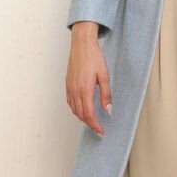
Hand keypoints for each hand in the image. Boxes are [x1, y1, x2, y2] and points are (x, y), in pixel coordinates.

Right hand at [66, 22, 112, 136]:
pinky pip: (70, 102)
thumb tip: (108, 110)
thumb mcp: (104, 76)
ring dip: (82, 117)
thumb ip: (106, 95)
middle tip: (98, 129)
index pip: (89, 114)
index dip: (95, 125)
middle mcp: (75, 91)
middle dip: (90, 124)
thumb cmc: (94, 57)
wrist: (82, 45)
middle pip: (81, 115)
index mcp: (85, 90)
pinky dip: (76, 109)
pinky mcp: (68, 84)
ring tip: (92, 120)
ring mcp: (70, 88)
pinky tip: (82, 108)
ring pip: (74, 110)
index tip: (101, 131)